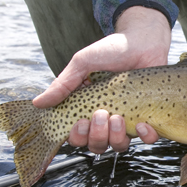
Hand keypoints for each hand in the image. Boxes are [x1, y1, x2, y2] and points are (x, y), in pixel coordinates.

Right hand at [32, 7, 170, 152]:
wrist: (143, 41)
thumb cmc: (111, 50)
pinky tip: (142, 123)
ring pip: (119, 146)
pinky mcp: (149, 117)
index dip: (77, 137)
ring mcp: (128, 119)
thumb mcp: (83, 63)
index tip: (80, 121)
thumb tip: (38, 103)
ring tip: (117, 117)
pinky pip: (148, 138)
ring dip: (116, 137)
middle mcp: (106, 118)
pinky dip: (145, 136)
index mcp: (87, 109)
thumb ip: (63, 84)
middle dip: (96, 135)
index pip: (77, 136)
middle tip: (101, 114)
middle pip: (97, 145)